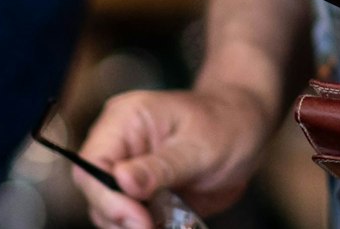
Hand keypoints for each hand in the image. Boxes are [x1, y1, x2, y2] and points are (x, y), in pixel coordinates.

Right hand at [74, 85, 272, 228]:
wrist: (248, 127)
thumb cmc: (227, 123)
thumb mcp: (199, 146)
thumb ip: (161, 166)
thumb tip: (122, 181)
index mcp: (124, 121)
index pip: (91, 164)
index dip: (106, 197)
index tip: (138, 218)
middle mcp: (119, 145)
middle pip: (94, 193)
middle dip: (119, 218)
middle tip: (152, 228)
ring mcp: (129, 170)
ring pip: (109, 211)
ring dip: (132, 227)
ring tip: (163, 226)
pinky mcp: (142, 192)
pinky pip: (131, 218)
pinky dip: (144, 228)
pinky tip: (166, 226)